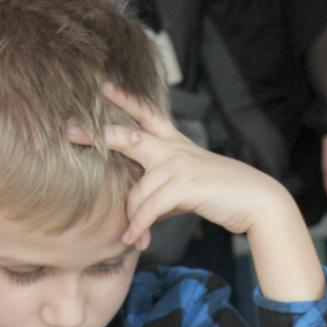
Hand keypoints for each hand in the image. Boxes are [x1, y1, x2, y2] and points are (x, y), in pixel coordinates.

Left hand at [67, 83, 285, 245]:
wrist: (255, 201)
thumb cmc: (218, 194)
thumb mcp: (186, 183)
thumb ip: (160, 186)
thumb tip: (139, 207)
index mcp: (174, 142)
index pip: (146, 113)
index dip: (125, 99)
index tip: (103, 86)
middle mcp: (173, 147)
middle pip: (127, 136)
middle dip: (99, 135)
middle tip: (71, 133)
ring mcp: (178, 164)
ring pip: (137, 191)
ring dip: (132, 218)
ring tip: (130, 237)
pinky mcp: (184, 185)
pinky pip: (149, 209)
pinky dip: (139, 227)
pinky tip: (134, 239)